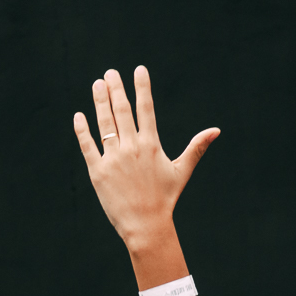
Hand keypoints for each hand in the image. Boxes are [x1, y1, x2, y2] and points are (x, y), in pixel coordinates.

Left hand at [74, 67, 218, 251]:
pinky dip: (82, 130)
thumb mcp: (182, 171)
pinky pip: (87, 146)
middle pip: (122, 111)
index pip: (146, 108)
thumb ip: (196, 148)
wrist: (146, 226)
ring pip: (105, 124)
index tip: (138, 69)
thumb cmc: (165, 199)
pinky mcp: (98, 172)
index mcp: (151, 145)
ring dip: (100, 102)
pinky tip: (79, 115)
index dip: (142, 87)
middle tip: (109, 73)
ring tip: (97, 84)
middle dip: (116, 89)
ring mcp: (113, 159)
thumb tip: (216, 131)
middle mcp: (132, 148)